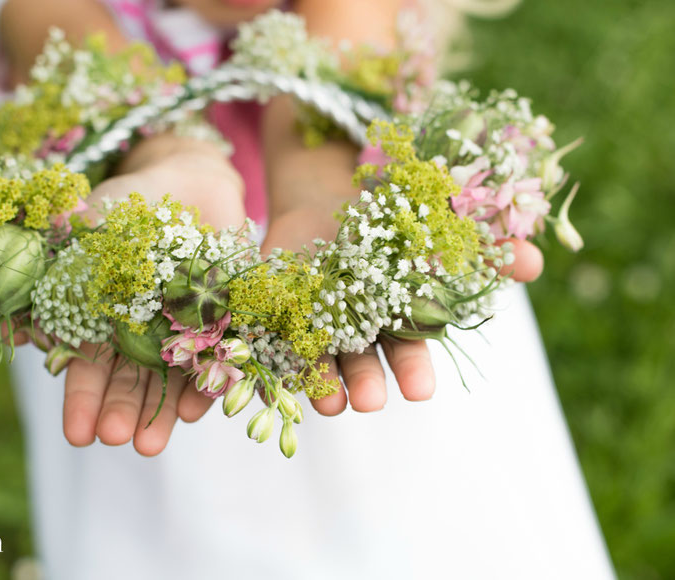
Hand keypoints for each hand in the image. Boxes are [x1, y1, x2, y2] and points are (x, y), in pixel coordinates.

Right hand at [61, 136, 245, 454]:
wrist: (192, 184)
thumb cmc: (135, 200)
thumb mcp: (105, 211)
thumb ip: (81, 226)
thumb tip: (53, 225)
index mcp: (101, 316)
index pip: (87, 366)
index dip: (81, 399)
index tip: (77, 433)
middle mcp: (138, 333)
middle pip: (126, 382)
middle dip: (119, 412)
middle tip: (115, 440)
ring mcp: (178, 331)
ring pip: (167, 382)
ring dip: (159, 415)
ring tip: (149, 447)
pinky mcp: (218, 324)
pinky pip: (213, 361)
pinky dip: (205, 384)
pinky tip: (198, 411)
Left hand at [260, 209, 544, 415]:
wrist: (330, 190)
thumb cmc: (394, 214)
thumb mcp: (439, 222)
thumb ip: (482, 244)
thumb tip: (533, 261)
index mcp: (394, 315)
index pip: (407, 347)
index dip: (412, 368)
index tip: (418, 392)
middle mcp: (354, 326)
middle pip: (361, 361)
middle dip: (366, 382)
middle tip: (369, 404)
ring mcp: (312, 316)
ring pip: (316, 355)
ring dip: (320, 380)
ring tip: (325, 403)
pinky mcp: (276, 303)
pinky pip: (271, 330)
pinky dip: (269, 350)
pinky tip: (268, 370)